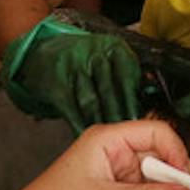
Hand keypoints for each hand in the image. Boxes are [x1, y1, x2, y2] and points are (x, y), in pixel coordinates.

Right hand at [5, 23, 144, 129]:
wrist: (40, 51)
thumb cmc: (80, 58)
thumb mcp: (107, 56)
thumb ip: (127, 74)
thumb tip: (148, 98)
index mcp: (112, 46)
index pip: (128, 75)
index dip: (133, 101)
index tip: (140, 120)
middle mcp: (92, 53)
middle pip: (110, 90)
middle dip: (120, 116)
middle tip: (128, 136)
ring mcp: (72, 66)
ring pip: (91, 101)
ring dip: (102, 123)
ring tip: (111, 142)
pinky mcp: (55, 82)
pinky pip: (71, 109)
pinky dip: (80, 125)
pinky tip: (86, 136)